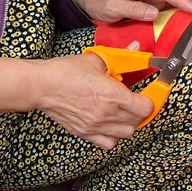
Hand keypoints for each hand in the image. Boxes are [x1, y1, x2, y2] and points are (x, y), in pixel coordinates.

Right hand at [35, 54, 152, 148]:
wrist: (41, 86)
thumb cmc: (65, 72)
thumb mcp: (96, 59)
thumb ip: (119, 57)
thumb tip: (135, 48)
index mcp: (112, 95)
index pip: (145, 107)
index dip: (150, 100)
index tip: (148, 95)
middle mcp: (106, 114)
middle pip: (138, 121)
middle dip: (141, 111)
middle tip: (136, 101)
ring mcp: (95, 126)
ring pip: (125, 134)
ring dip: (129, 124)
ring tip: (124, 112)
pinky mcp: (84, 133)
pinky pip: (108, 143)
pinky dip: (113, 136)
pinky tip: (110, 124)